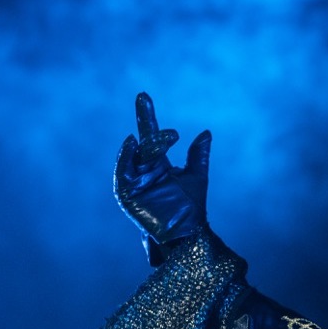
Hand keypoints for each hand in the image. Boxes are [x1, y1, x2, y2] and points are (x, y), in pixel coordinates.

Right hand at [113, 92, 210, 249]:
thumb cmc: (192, 208)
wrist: (188, 233)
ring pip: (132, 155)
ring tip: (149, 130)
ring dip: (140, 142)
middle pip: (142, 141)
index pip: (152, 135)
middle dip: (145, 123)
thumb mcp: (197, 176)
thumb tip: (205, 132)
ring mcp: (134, 182)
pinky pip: (122, 173)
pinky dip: (124, 158)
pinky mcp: (127, 194)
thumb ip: (198, 155)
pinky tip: (132, 144)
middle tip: (148, 104)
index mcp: (159, 164)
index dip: (147, 116)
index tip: (144, 95)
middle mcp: (144, 170)